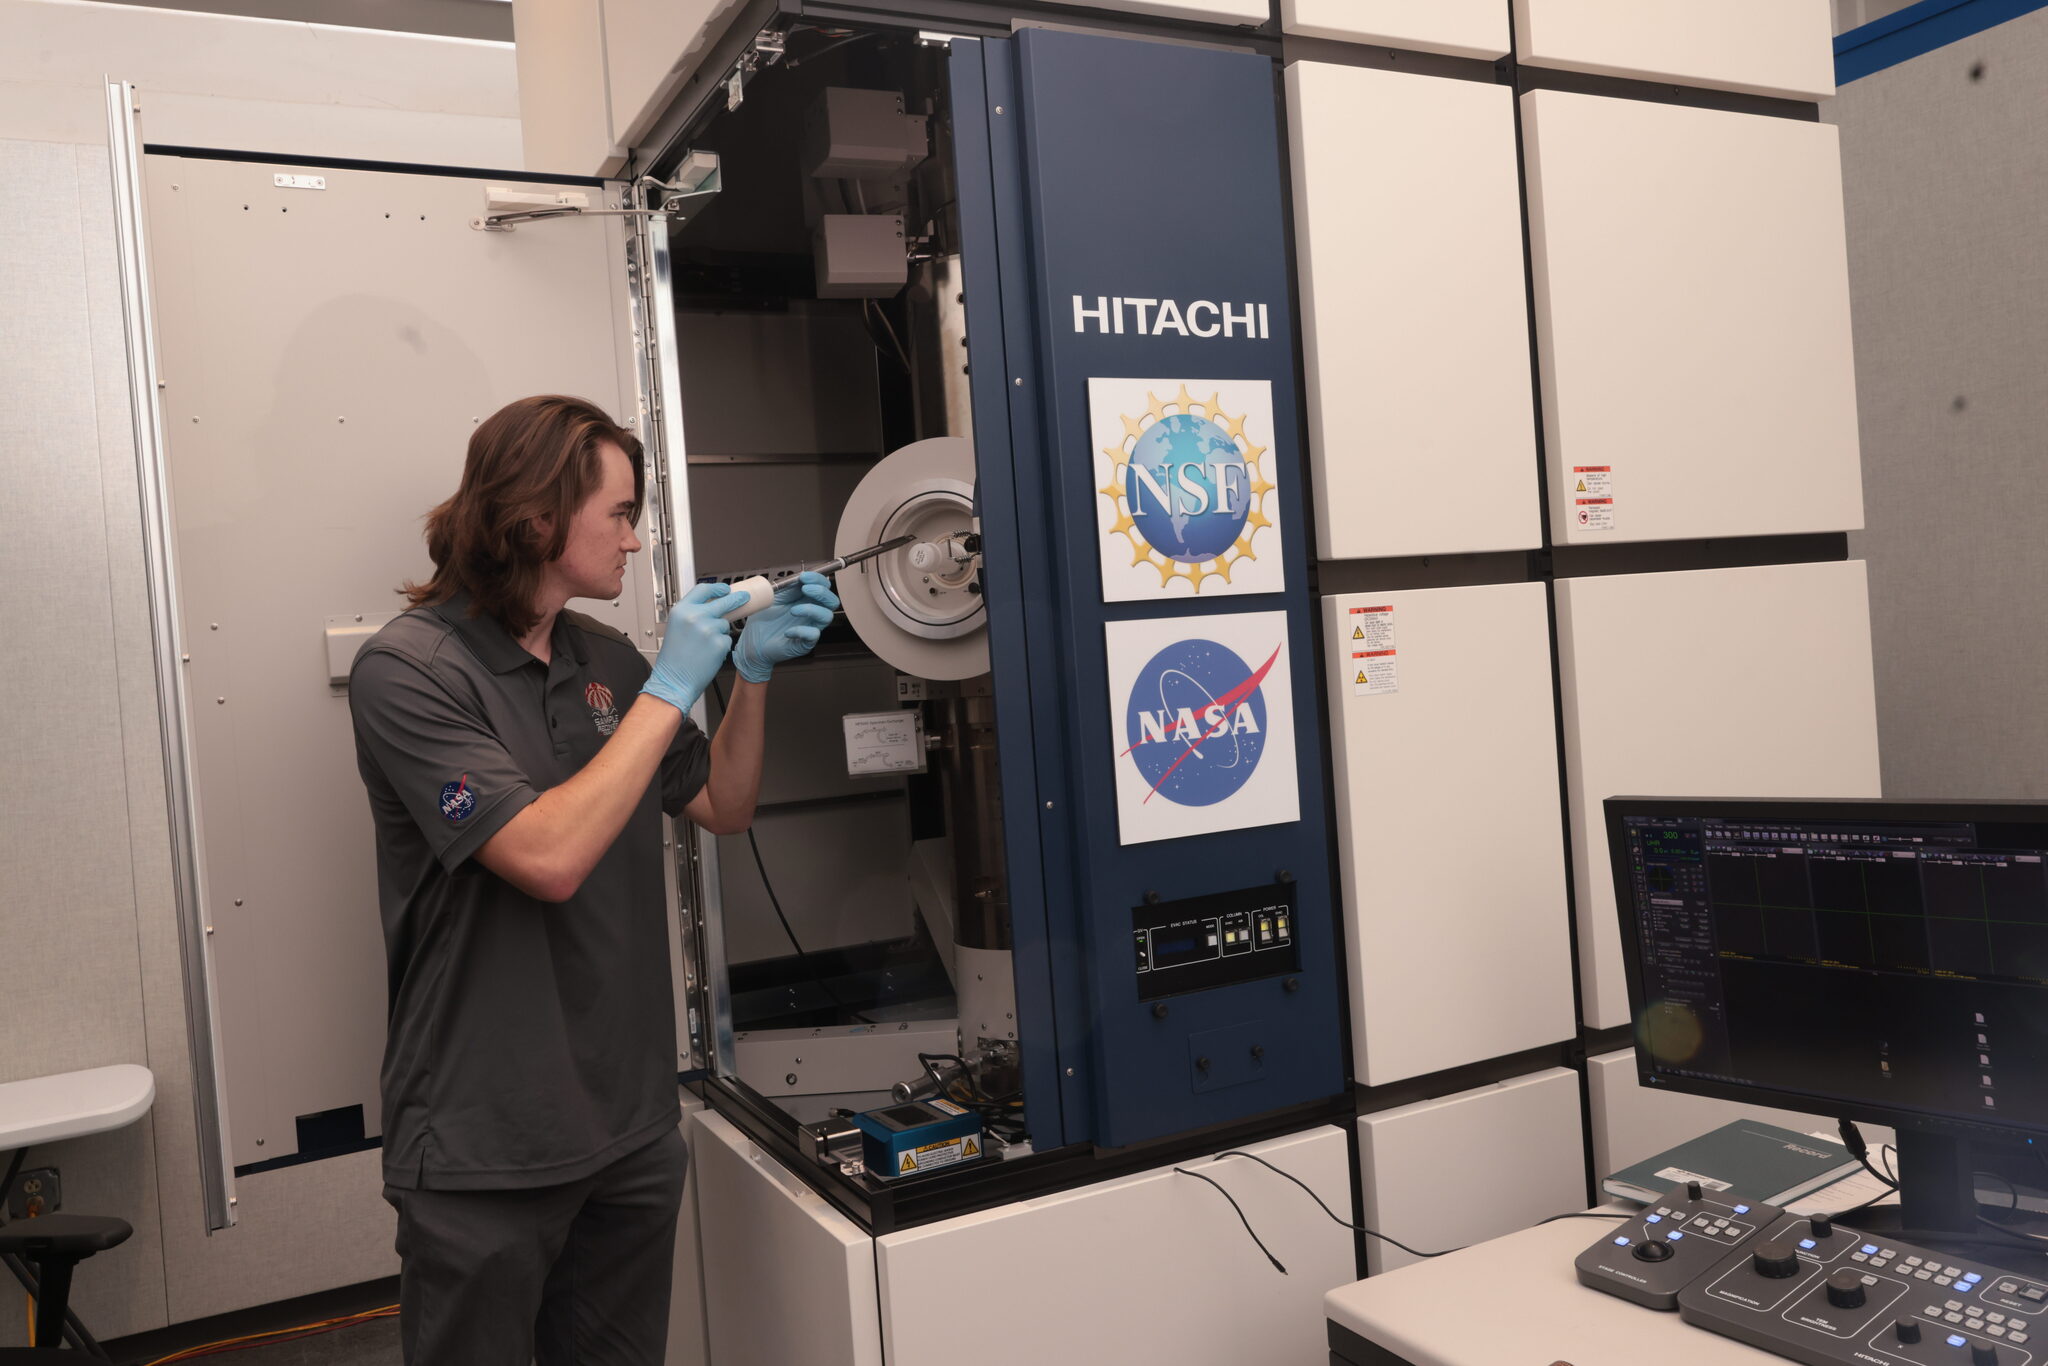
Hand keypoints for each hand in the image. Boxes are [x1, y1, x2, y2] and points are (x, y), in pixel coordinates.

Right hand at [642, 581, 747, 712]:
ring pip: (725, 624)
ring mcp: (709, 629)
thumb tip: (712, 607)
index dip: (717, 588)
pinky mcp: (719, 643)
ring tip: (704, 646)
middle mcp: (695, 616)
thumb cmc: (673, 659)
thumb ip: (692, 614)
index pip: (703, 589)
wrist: (674, 680)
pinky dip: (721, 646)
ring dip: (720, 632)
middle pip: (724, 601)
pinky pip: (727, 640)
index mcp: (681, 610)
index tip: (725, 589)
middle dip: (737, 599)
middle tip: (743, 599)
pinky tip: (708, 654)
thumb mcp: (676, 627)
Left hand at [732, 571, 838, 683]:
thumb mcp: (773, 598)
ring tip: (793, 610)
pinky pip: (813, 635)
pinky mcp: (805, 643)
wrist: (752, 642)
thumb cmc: (763, 622)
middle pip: (832, 601)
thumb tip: (798, 578)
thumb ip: (787, 588)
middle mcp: (811, 613)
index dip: (817, 579)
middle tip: (806, 588)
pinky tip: (788, 631)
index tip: (804, 576)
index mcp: (805, 600)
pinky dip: (802, 631)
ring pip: (827, 616)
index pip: (823, 587)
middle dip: (821, 592)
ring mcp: (810, 627)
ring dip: (812, 609)